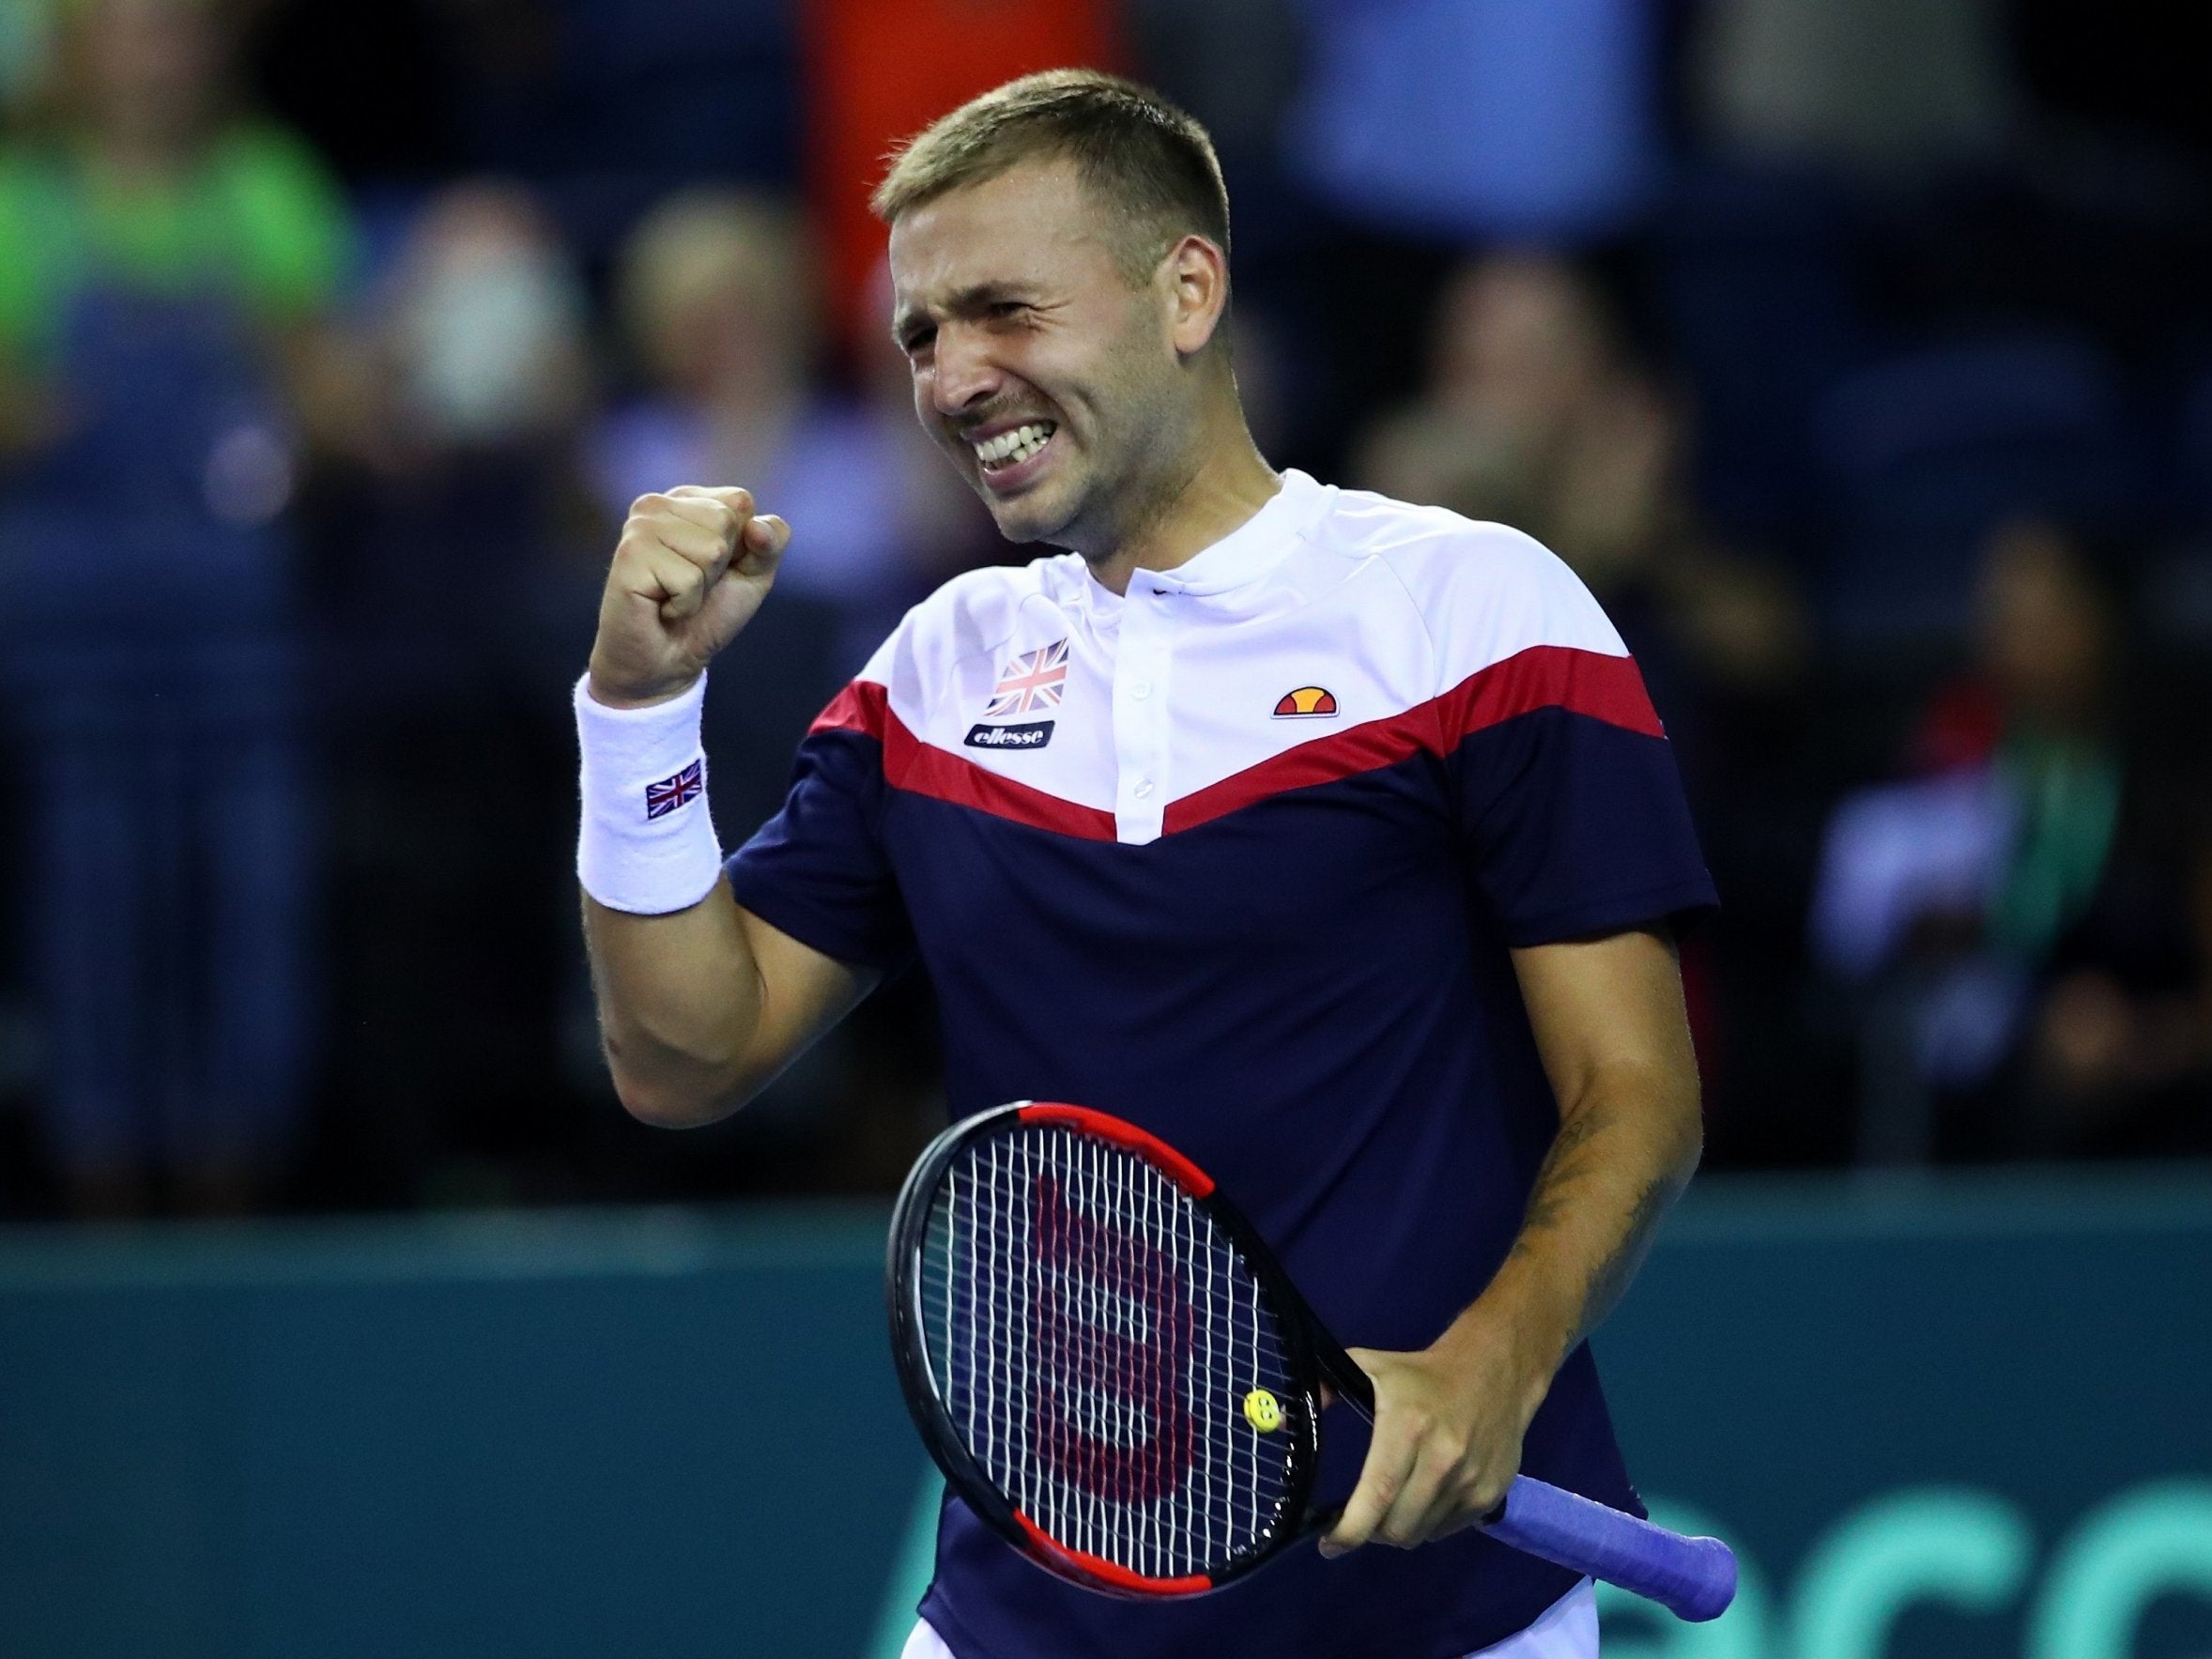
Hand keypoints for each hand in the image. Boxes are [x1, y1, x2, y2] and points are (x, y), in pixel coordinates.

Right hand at [587, 486, 790, 707]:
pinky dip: (685, 604)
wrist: (666, 662)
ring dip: (702, 587)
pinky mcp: (629, 554)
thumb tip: (757, 528)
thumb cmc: (707, 614)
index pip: (741, 502)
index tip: (714, 569)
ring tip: (674, 596)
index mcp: (686, 499)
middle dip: (720, 566)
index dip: (743, 546)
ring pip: (711, 549)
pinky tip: (661, 607)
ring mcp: (639, 527)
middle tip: (690, 586)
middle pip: (726, 521)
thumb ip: (772, 542)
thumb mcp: (754, 574)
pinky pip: (689, 578)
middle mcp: (657, 505)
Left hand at [1317, 1322, 1548, 1558]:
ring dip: (1398, 1530)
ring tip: (1390, 1507)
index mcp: (1407, 1427)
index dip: (1350, 1529)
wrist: (1495, 1374)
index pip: (1378, 1493)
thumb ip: (1325, 1385)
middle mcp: (1442, 1459)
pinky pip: (1445, 1530)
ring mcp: (1470, 1481)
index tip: (1328, 1543)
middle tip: (1359, 1518)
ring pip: (1419, 1534)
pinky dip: (1427, 1524)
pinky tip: (1422, 1498)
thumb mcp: (1370, 1366)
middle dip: (1370, 1531)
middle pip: (1396, 1526)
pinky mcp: (1489, 1496)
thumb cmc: (1422, 1374)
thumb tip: (1280, 1418)